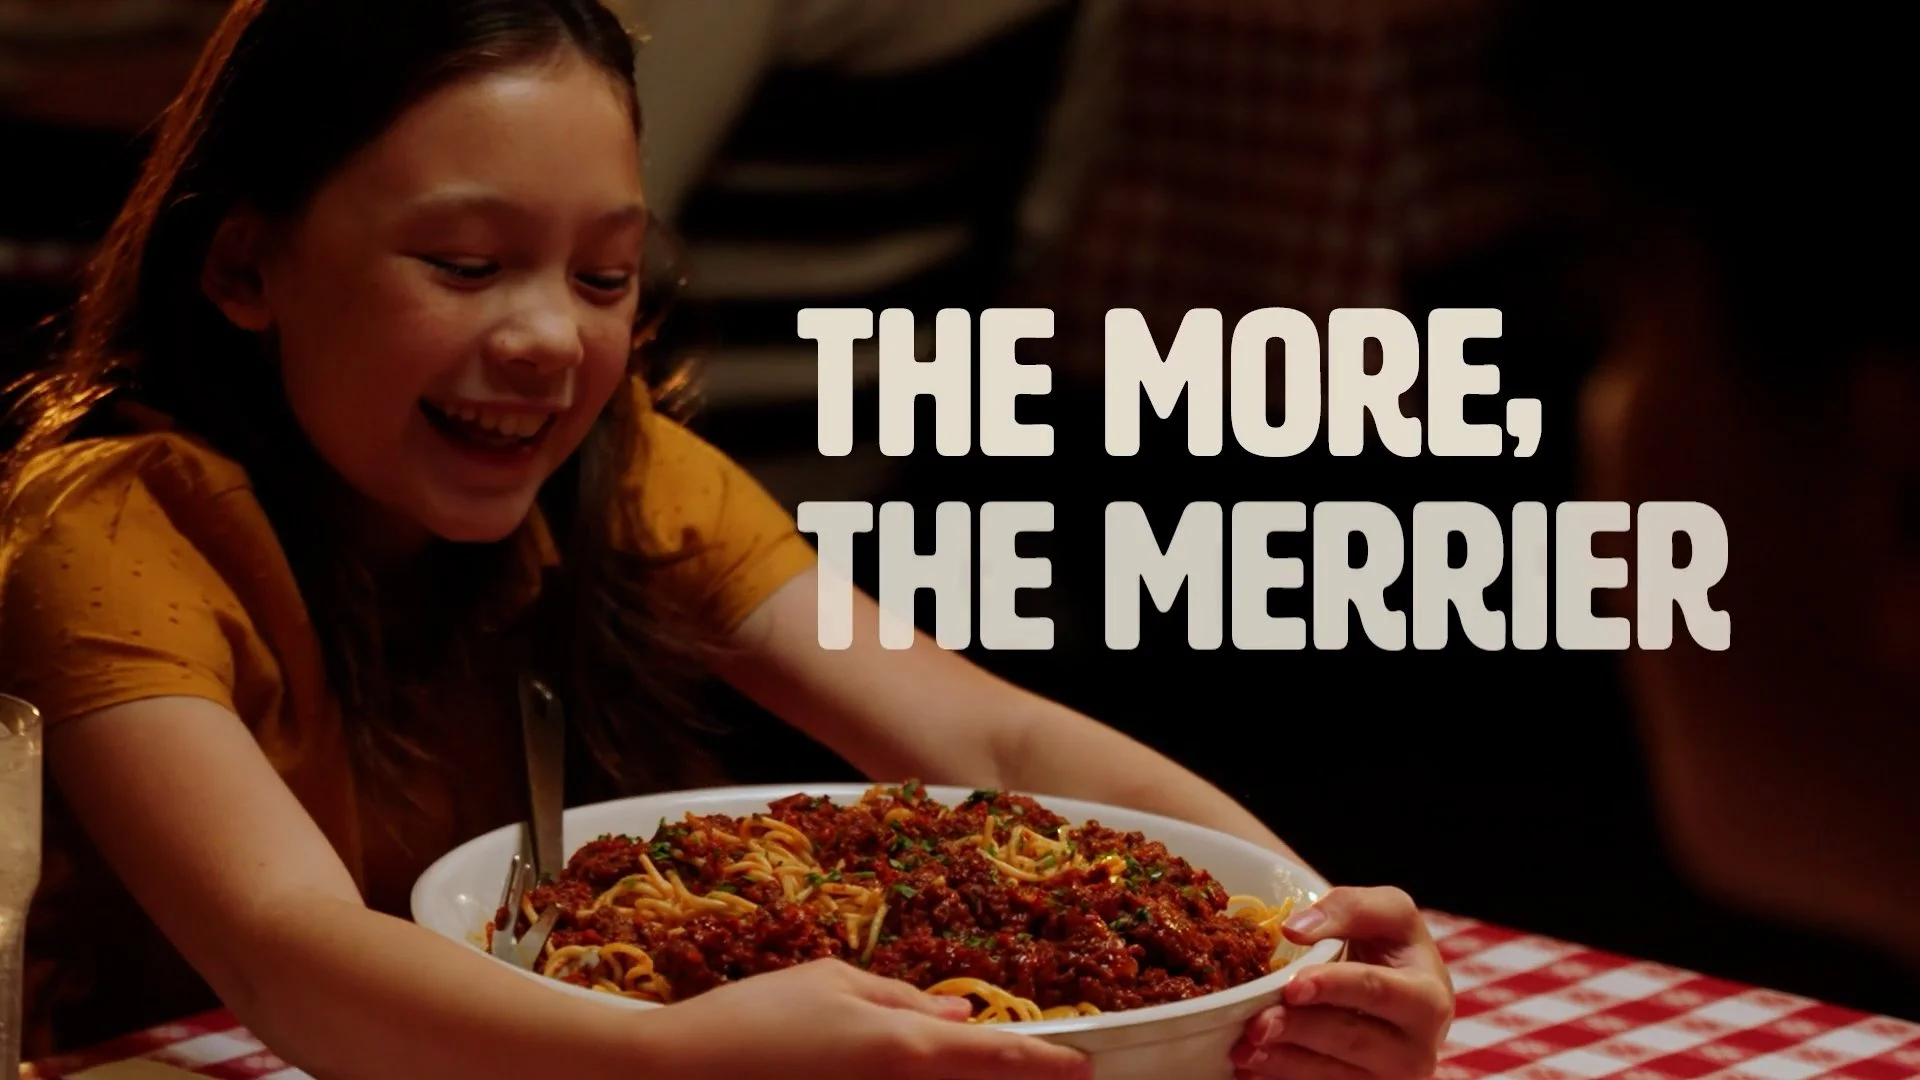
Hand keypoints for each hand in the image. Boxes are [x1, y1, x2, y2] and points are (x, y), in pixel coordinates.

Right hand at [657, 958, 1091, 1079]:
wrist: (678, 1074)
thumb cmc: (754, 1016)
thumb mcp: (831, 983)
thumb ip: (900, 1000)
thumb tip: (956, 1016)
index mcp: (903, 1049)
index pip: (997, 1060)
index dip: (1047, 1064)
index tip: (1084, 1066)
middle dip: (1008, 1079)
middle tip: (1043, 1067)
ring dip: (956, 1077)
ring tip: (964, 1063)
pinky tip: (903, 1068)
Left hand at [1231, 886, 1454, 1079]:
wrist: (1406, 993)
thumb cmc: (1395, 948)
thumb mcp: (1388, 911)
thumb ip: (1348, 908)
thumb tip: (1295, 929)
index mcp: (1428, 998)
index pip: (1377, 991)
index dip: (1334, 987)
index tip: (1292, 986)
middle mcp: (1417, 1049)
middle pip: (1351, 1039)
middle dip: (1299, 1031)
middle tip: (1256, 1024)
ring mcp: (1390, 1079)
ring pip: (1333, 1073)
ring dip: (1284, 1062)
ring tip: (1244, 1048)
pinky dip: (1282, 1078)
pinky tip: (1251, 1067)